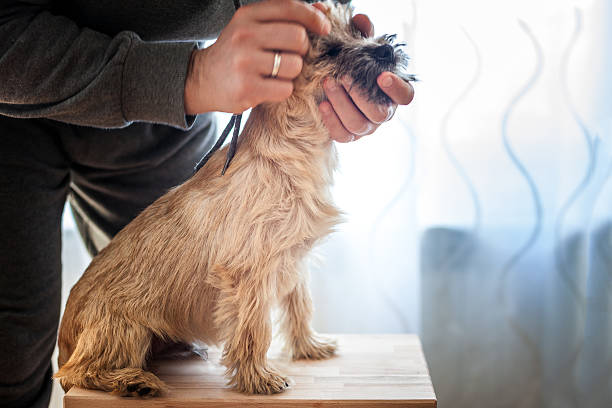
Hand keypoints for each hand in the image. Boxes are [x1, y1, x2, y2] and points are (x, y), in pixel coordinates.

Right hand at [184, 0, 330, 114]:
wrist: (201, 80)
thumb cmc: (235, 53)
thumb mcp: (252, 27)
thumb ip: (284, 17)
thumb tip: (322, 10)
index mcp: (247, 16)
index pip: (289, 8)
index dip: (313, 17)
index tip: (324, 28)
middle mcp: (244, 35)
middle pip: (298, 37)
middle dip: (302, 49)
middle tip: (290, 55)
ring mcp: (245, 63)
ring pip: (295, 65)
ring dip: (292, 72)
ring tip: (277, 73)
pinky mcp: (248, 88)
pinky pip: (286, 88)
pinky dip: (283, 89)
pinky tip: (269, 87)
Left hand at [317, 12, 414, 142]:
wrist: (335, 82)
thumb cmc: (354, 64)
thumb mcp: (360, 47)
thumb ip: (363, 33)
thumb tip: (361, 20)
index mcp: (393, 92)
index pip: (406, 96)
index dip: (397, 88)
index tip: (383, 76)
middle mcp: (383, 113)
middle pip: (379, 113)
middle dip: (360, 95)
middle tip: (343, 76)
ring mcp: (367, 127)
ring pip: (358, 124)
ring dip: (342, 104)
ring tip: (328, 83)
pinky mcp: (349, 136)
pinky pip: (342, 136)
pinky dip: (331, 121)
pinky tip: (322, 104)